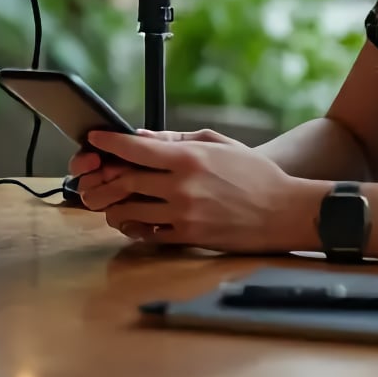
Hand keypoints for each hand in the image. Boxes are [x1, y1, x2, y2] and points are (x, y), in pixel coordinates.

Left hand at [78, 129, 322, 253]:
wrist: (284, 211)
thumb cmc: (253, 173)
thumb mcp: (218, 144)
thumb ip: (176, 140)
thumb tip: (141, 138)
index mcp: (189, 159)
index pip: (136, 149)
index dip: (109, 143)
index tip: (94, 139)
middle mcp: (182, 188)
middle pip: (126, 181)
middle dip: (103, 177)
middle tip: (93, 174)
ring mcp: (183, 216)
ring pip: (130, 211)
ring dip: (113, 205)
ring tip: (108, 200)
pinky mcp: (188, 238)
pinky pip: (148, 234)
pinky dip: (134, 226)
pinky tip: (132, 219)